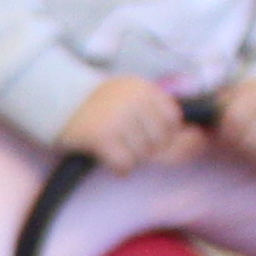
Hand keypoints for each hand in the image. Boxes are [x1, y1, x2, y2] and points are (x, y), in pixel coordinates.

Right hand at [58, 74, 194, 172]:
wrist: (54, 103)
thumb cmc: (97, 108)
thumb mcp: (131, 102)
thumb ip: (164, 122)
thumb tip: (202, 142)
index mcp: (144, 88)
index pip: (172, 121)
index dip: (161, 133)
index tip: (141, 131)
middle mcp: (134, 101)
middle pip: (159, 141)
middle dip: (145, 148)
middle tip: (124, 141)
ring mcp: (118, 118)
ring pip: (143, 156)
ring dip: (130, 158)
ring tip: (113, 146)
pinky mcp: (102, 137)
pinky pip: (125, 165)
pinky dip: (118, 167)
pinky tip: (107, 157)